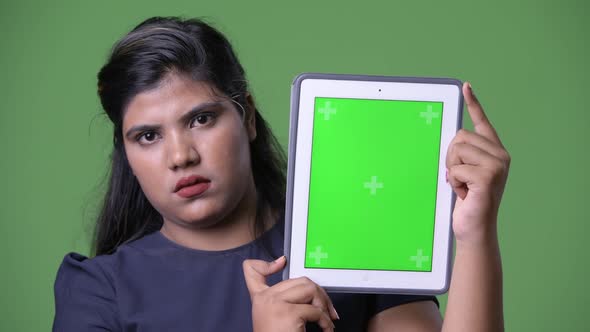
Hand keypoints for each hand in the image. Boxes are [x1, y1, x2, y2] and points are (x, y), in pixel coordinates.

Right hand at [242, 256, 338, 331]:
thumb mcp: (273, 318)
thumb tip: (310, 290)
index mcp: (259, 299)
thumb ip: (281, 301)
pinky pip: (316, 311)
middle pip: (299, 280)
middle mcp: (265, 298)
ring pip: (310, 290)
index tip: (282, 261)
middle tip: (328, 310)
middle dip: (319, 293)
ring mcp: (276, 303)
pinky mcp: (289, 313)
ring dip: (324, 304)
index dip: (267, 264)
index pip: (252, 271)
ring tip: (327, 319)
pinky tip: (326, 330)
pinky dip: (326, 322)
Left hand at [446, 82, 510, 244]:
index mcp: (494, 151)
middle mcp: (500, 155)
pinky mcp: (488, 177)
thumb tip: (452, 138)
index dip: (474, 104)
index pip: (482, 122)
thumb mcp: (465, 173)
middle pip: (459, 137)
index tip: (466, 86)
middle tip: (459, 177)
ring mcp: (497, 166)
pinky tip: (464, 194)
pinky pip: (455, 169)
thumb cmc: (469, 201)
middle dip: (450, 157)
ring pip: (456, 150)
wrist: (475, 228)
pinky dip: (453, 182)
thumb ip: (464, 155)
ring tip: (463, 186)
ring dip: (451, 170)